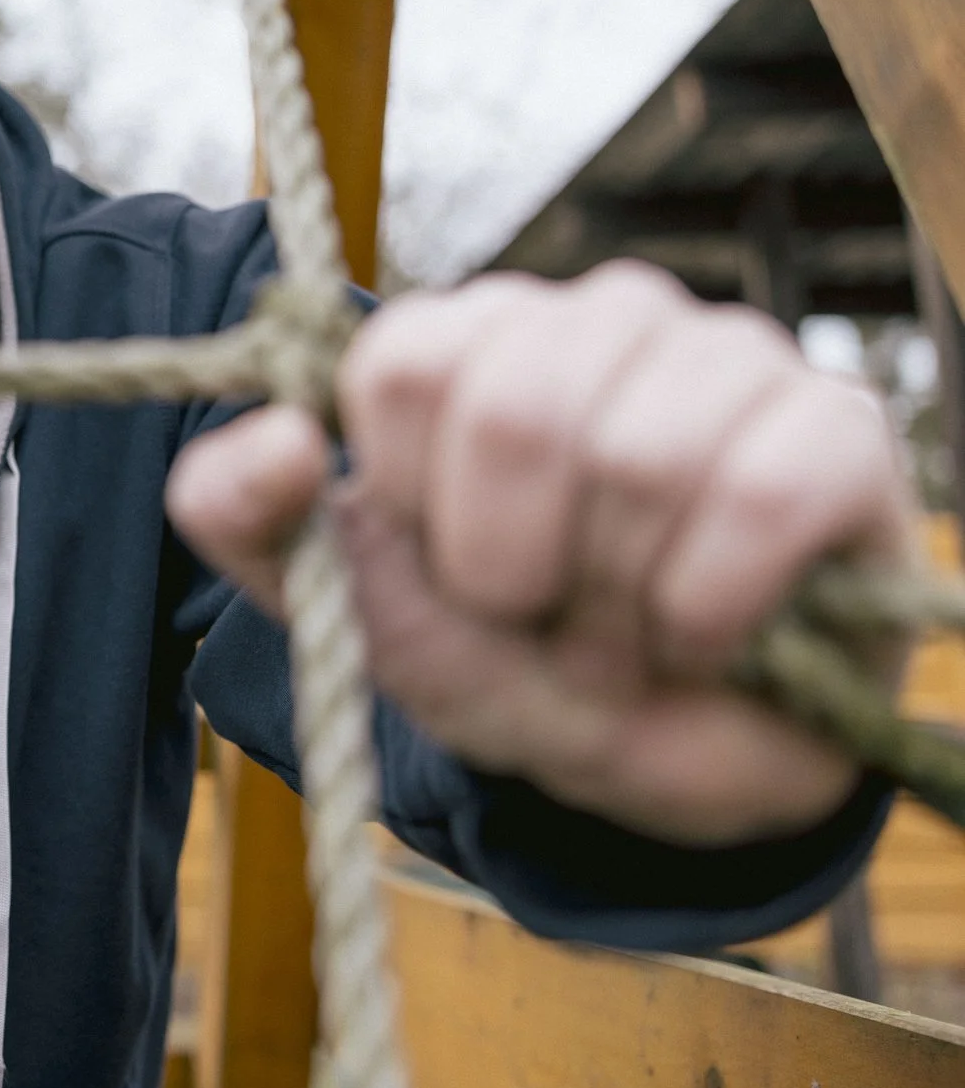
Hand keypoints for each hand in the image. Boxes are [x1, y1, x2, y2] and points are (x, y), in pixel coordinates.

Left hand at [165, 261, 914, 846]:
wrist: (654, 772)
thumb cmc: (500, 659)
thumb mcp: (344, 609)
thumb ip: (250, 518)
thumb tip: (277, 438)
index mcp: (470, 338)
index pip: (400, 364)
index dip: (406, 501)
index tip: (436, 563)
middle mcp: (601, 315)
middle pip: (515, 408)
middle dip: (507, 569)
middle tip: (532, 616)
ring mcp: (728, 357)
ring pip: (639, 458)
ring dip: (611, 607)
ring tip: (617, 637)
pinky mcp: (837, 428)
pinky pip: (760, 496)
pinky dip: (708, 611)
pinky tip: (703, 639)